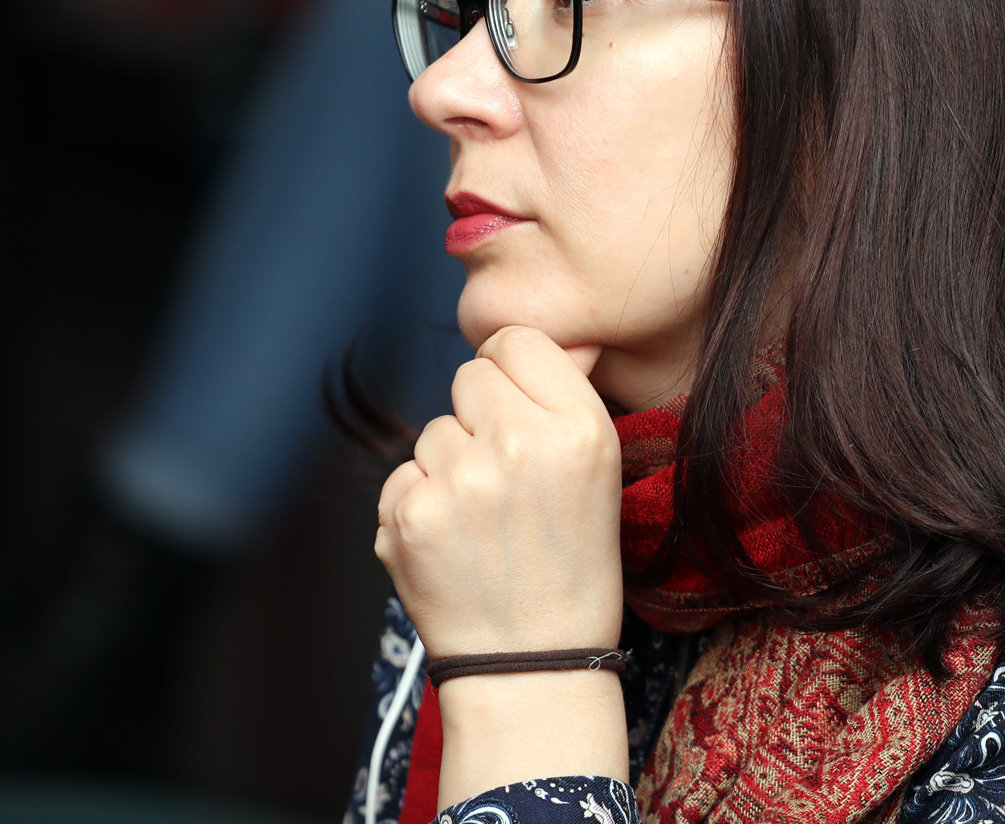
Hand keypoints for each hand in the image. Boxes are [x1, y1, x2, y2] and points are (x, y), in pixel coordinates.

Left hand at [375, 325, 622, 659]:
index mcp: (579, 427)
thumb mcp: (601, 475)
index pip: (517, 341)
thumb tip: (570, 338)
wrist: (533, 666)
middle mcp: (518, 444)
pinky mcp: (409, 515)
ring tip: (484, 525)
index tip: (521, 416)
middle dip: (480, 419)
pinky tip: (453, 546)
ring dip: (449, 468)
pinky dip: (419, 507)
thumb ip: (570, 396)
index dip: (515, 378)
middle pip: (469, 377)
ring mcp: (457, 480)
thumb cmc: (572, 569)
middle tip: (506, 482)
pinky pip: (402, 476)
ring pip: (433, 431)